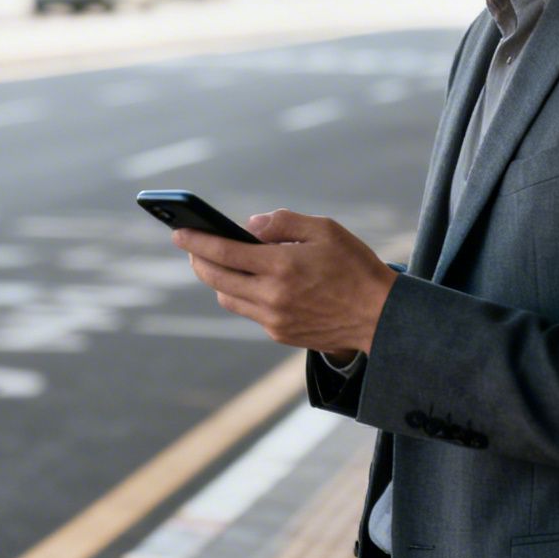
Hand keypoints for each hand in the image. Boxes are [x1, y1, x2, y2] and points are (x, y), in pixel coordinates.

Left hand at [171, 209, 396, 355]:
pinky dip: (241, 295)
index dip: (196, 241)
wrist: (380, 317)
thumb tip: (247, 226)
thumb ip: (283, 222)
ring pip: (227, 298)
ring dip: (217, 280)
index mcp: (281, 265)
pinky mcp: (280, 334)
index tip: (177, 231)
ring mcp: (273, 319)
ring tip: (216, 262)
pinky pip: (248, 312)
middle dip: (198, 259)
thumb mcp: (324, 229)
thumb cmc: (355, 266)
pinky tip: (248, 282)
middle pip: (215, 278)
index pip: (223, 252)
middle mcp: (272, 296)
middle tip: (191, 246)